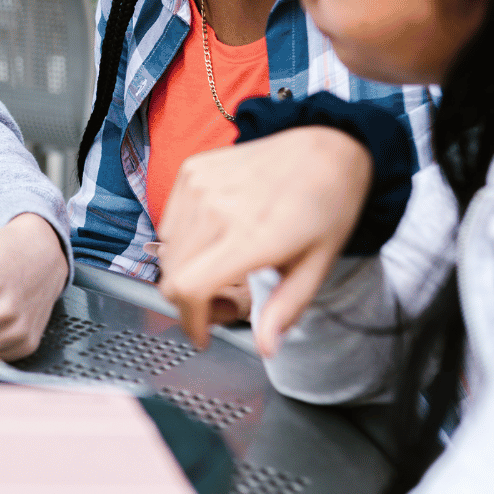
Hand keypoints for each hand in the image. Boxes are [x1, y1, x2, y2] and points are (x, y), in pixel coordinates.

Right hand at [156, 127, 370, 355]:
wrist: (325, 146)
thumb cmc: (326, 205)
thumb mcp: (316, 266)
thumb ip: (285, 309)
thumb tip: (264, 347)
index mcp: (250, 235)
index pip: (188, 289)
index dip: (190, 321)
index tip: (202, 334)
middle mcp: (216, 208)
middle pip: (171, 276)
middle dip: (192, 302)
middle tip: (224, 301)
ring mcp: (199, 185)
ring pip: (166, 251)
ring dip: (185, 271)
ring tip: (222, 267)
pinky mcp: (192, 170)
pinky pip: (169, 221)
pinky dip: (183, 240)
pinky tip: (215, 237)